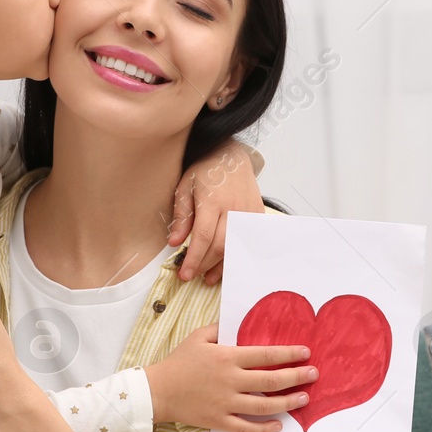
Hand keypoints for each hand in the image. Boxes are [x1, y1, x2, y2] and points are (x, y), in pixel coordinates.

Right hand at [145, 323, 316, 431]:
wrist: (158, 390)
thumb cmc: (179, 361)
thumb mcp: (199, 336)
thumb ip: (221, 328)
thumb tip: (239, 323)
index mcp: (228, 357)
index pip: (266, 355)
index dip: (289, 354)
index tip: (306, 353)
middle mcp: (230, 380)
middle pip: (271, 381)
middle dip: (297, 377)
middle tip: (314, 375)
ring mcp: (225, 402)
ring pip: (264, 406)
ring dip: (288, 403)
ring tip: (304, 398)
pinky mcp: (219, 420)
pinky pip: (246, 428)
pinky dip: (264, 429)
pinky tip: (279, 425)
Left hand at [168, 139, 263, 283]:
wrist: (231, 154)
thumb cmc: (206, 169)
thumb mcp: (185, 187)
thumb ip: (181, 215)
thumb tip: (174, 242)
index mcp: (212, 200)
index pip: (203, 236)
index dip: (194, 258)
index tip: (184, 274)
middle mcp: (233, 207)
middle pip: (220, 245)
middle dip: (204, 265)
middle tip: (191, 275)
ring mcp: (248, 211)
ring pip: (236, 246)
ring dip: (221, 265)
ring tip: (207, 277)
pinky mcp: (257, 214)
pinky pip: (248, 240)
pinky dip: (236, 254)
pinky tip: (226, 264)